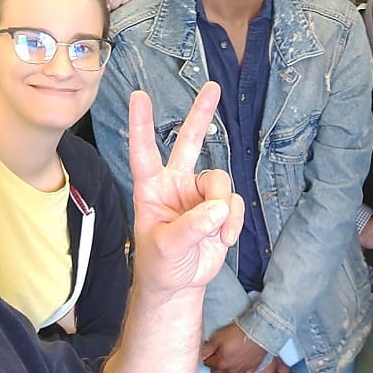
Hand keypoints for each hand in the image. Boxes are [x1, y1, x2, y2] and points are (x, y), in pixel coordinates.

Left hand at [128, 82, 243, 299]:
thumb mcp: (166, 247)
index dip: (141, 125)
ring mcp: (199, 195)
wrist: (178, 285)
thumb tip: (218, 207)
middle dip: (201, 115)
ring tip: (219, 233)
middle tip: (212, 87)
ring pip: (220, 182)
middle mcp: (176, 185)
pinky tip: (226, 239)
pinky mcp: (219, 209)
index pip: (144, 152)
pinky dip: (234, 221)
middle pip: (190, 142)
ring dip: (223, 208)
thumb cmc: (160, 265)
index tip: (138, 96)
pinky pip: (234, 203)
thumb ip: (190, 227)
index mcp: (151, 189)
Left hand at [202, 323, 266, 372]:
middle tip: (216, 358)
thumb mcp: (218, 337)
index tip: (209, 352)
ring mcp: (240, 372)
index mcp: (220, 363)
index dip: (207, 356)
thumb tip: (200, 354)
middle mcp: (229, 370)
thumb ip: (207, 348)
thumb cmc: (239, 334)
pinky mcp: (250, 370)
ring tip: (224, 367)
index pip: (207, 363)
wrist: (258, 334)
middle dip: (214, 366)